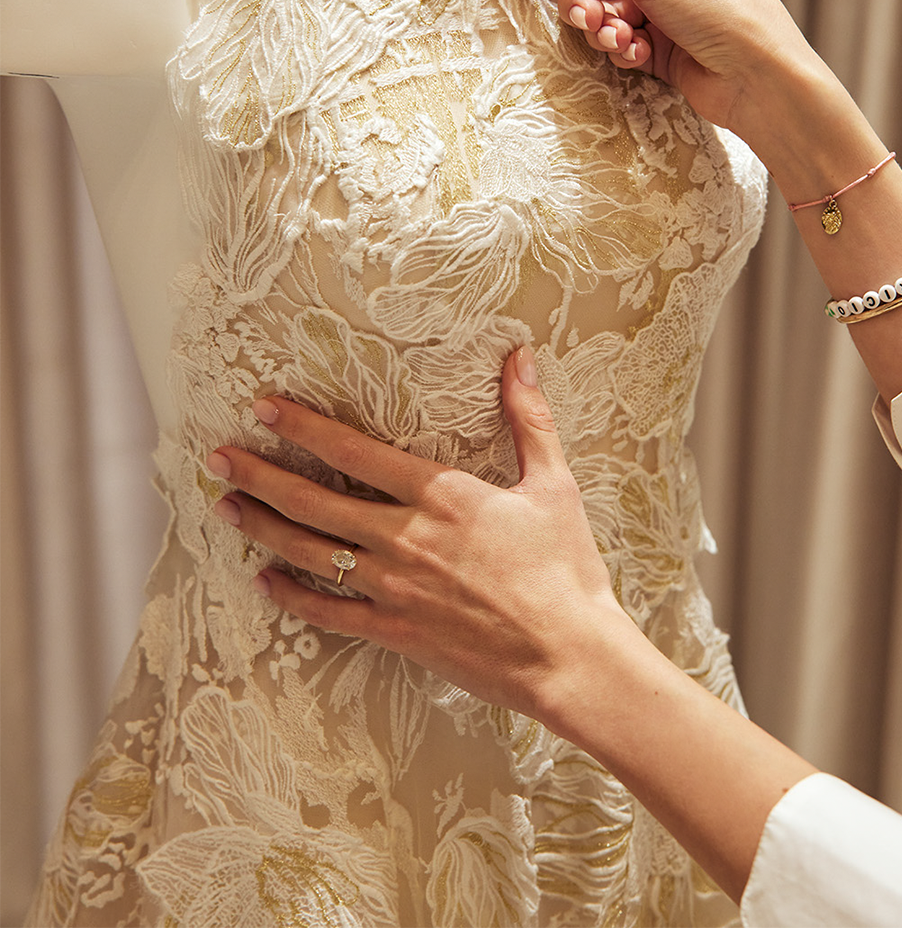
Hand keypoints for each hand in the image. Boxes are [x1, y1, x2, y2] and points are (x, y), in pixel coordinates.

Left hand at [208, 347, 625, 720]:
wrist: (569, 656)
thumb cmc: (565, 569)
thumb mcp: (553, 484)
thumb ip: (528, 418)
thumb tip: (520, 356)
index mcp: (443, 496)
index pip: (356, 452)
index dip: (304, 428)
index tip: (265, 408)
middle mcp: (407, 539)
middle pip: (316, 501)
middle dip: (261, 475)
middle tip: (219, 458)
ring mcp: (395, 590)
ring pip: (312, 553)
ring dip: (264, 528)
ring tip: (227, 508)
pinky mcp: (396, 632)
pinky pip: (330, 613)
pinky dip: (292, 596)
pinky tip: (264, 580)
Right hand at [508, 0, 822, 146]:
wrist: (759, 76)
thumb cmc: (721, 8)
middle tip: (587, 17)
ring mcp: (659, 0)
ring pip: (600, 8)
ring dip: (602, 26)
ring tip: (619, 40)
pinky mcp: (658, 39)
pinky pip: (617, 35)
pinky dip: (620, 46)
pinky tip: (636, 54)